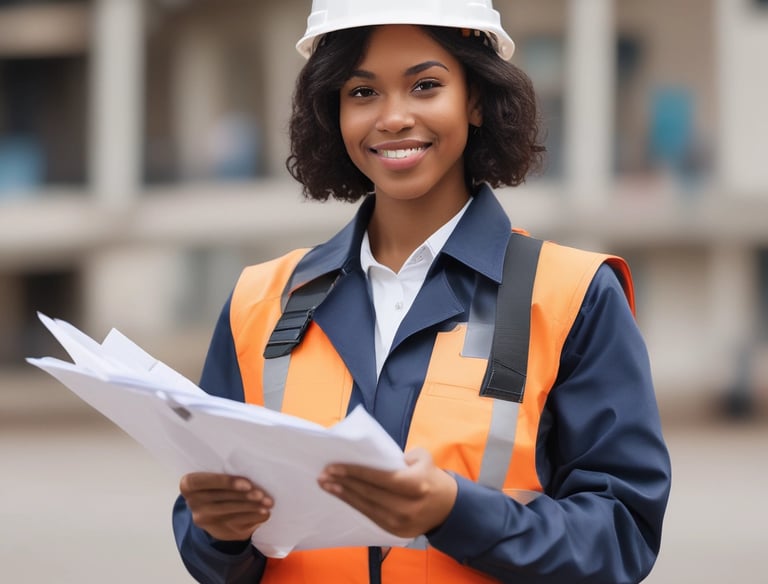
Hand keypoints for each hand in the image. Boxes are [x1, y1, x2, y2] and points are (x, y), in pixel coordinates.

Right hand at [179, 473, 273, 541]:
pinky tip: (264, 513)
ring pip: (231, 513)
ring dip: (252, 508)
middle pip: (220, 499)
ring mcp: (205, 520)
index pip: (201, 482)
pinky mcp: (219, 531)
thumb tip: (254, 469)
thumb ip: (226, 471)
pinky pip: (238, 523)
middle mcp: (193, 503)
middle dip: (244, 496)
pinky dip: (254, 518)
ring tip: (267, 503)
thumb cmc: (220, 485)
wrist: (215, 511)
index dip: (224, 482)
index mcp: (189, 485)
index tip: (246, 483)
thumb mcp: (216, 476)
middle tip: (261, 494)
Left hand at [317, 448, 456, 537]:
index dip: (355, 473)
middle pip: (369, 494)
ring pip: (366, 507)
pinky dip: (354, 505)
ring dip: (343, 495)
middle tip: (323, 475)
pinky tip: (342, 496)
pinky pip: (370, 516)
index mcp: (416, 485)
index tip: (334, 467)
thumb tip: (372, 458)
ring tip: (326, 485)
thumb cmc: (431, 477)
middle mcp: (407, 507)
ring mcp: (401, 523)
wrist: (448, 508)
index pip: (379, 478)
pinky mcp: (395, 532)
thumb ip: (400, 455)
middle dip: (343, 483)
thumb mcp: (423, 458)